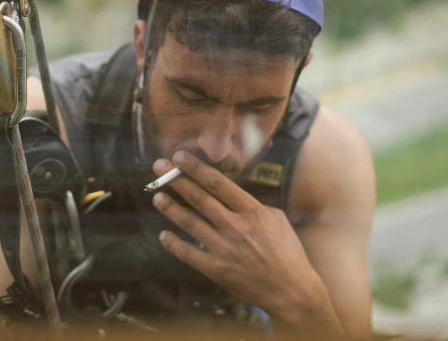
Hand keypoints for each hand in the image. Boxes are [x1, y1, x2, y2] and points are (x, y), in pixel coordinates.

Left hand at [150, 151, 334, 326]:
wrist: (290, 290)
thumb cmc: (287, 253)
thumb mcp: (276, 219)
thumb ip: (252, 205)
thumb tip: (231, 195)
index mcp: (252, 211)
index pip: (218, 183)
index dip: (196, 168)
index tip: (181, 156)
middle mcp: (235, 227)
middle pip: (200, 198)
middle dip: (177, 180)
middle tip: (159, 167)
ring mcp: (224, 248)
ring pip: (190, 223)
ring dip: (171, 208)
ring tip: (157, 196)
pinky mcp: (216, 269)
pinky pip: (189, 254)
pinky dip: (174, 244)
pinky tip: (163, 235)